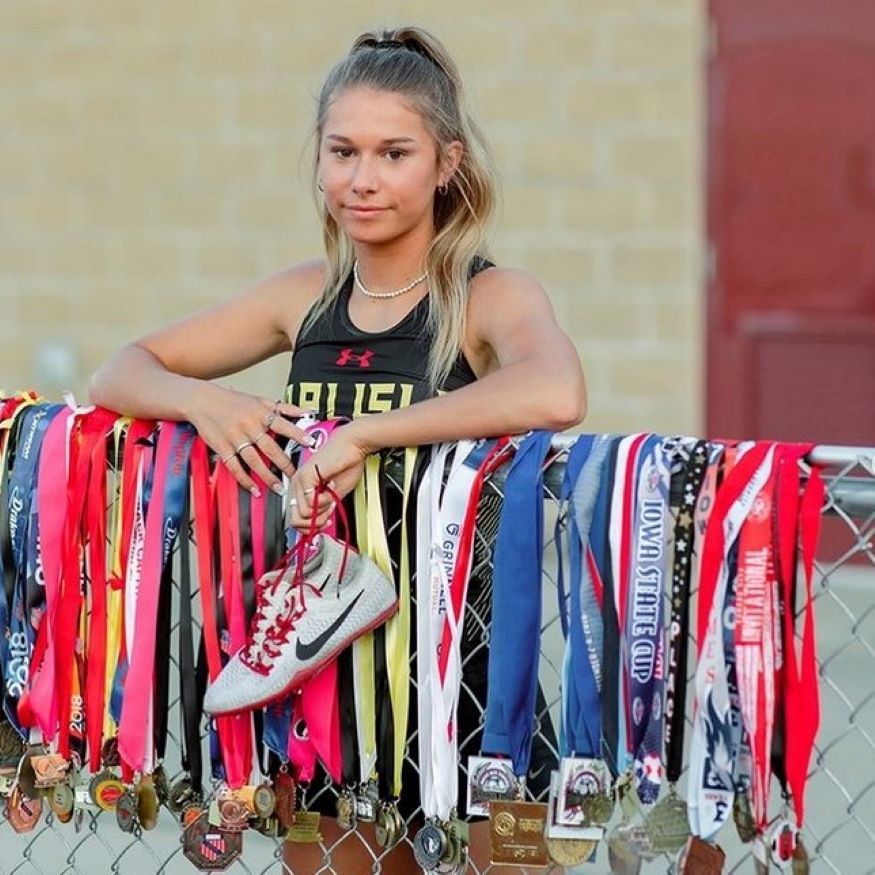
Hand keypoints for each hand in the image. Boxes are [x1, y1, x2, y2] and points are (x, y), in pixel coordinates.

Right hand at [186, 382, 315, 494]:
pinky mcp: (221, 448)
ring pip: (253, 460)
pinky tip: (254, 489)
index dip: (297, 434)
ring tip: (278, 488)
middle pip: (269, 448)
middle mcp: (248, 426)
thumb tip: (307, 412)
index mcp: (259, 413)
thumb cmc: (233, 400)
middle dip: (284, 464)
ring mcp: (234, 438)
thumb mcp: (259, 400)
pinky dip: (245, 479)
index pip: (282, 425)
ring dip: (267, 476)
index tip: (309, 443)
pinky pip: (235, 467)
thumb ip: (284, 408)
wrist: (201, 400)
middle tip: (295, 476)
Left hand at [288, 423, 370, 531]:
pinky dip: (325, 501)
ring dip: (323, 509)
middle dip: (315, 523)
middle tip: (329, 511)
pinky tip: (331, 488)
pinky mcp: (305, 476)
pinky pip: (310, 503)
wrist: (353, 446)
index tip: (325, 521)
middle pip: (294, 521)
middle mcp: (296, 484)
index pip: (295, 519)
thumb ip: (323, 510)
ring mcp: (298, 480)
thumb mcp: (334, 495)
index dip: (311, 527)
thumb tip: (317, 527)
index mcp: (301, 488)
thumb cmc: (346, 465)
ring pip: (303, 515)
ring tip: (331, 494)